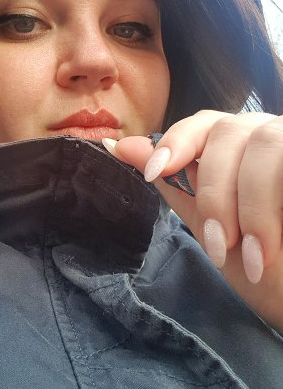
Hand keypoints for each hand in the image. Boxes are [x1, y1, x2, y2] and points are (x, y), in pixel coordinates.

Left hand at [103, 110, 282, 332]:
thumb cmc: (263, 265)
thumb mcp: (211, 226)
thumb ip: (175, 184)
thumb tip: (121, 145)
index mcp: (238, 146)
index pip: (202, 123)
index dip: (175, 141)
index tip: (151, 173)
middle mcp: (267, 135)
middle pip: (227, 131)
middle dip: (215, 192)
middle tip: (220, 246)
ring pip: (263, 143)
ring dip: (251, 204)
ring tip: (254, 256)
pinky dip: (272, 208)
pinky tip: (273, 246)